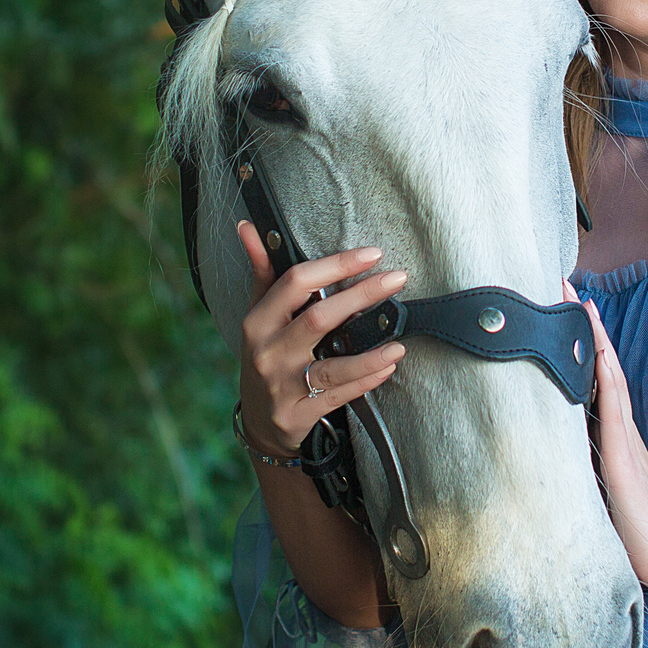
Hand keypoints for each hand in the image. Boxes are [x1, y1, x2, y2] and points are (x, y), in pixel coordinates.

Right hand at [237, 220, 409, 455]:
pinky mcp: (300, 412)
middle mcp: (268, 351)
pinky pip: (339, 394)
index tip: (371, 254)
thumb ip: (262, 272)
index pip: (295, 282)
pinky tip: (388, 367)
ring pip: (332, 366)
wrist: (259, 421)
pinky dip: (366, 380)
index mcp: (258, 320)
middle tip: (397, 279)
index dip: (335, 265)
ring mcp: (283, 385)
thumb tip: (248, 227)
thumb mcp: (257, 314)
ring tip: (399, 342)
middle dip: (361, 296)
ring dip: (369, 355)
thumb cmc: (265, 355)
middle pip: (319, 318)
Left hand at [570, 282, 647, 593]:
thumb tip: (541, 447)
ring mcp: (621, 435)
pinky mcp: (622, 452)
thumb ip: (574, 462)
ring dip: (590, 337)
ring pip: (605, 373)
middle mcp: (615, 425)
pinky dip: (605, 372)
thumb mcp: (589, 484)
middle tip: (559, 283)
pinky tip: (596, 350)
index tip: (557, 307)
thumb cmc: (625, 524)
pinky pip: (612, 403)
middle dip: (578, 324)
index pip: (586, 375)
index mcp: (605, 432)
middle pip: (595, 363)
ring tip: (576, 299)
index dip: (572, 341)